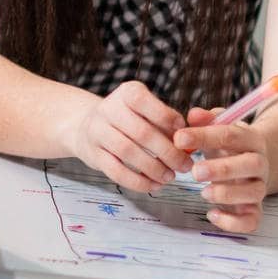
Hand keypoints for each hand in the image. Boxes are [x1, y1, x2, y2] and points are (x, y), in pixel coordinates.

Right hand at [67, 80, 191, 192]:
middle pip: (141, 132)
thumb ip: (168, 125)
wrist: (88, 127)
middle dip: (168, 152)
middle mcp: (109, 109)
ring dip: (154, 168)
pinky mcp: (93, 154)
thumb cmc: (129, 121)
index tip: (185, 134)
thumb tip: (189, 145)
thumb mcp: (146, 112)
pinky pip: (116, 171)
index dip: (166, 118)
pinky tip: (153, 185)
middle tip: (185, 165)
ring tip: (170, 177)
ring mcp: (97, 131)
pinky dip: (137, 181)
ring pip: (128, 152)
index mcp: (126, 93)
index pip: (144, 101)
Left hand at [175, 108, 269, 232]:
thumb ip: (206, 120)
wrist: (251, 163)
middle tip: (195, 172)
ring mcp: (259, 187)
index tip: (179, 139)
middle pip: (251, 165)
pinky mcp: (254, 209)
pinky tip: (212, 214)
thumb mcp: (218, 128)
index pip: (232, 134)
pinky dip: (233, 222)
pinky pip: (252, 220)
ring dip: (228, 194)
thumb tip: (193, 115)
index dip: (205, 136)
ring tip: (203, 192)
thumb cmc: (227, 145)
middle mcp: (259, 163)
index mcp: (251, 139)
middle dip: (222, 169)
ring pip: (254, 193)